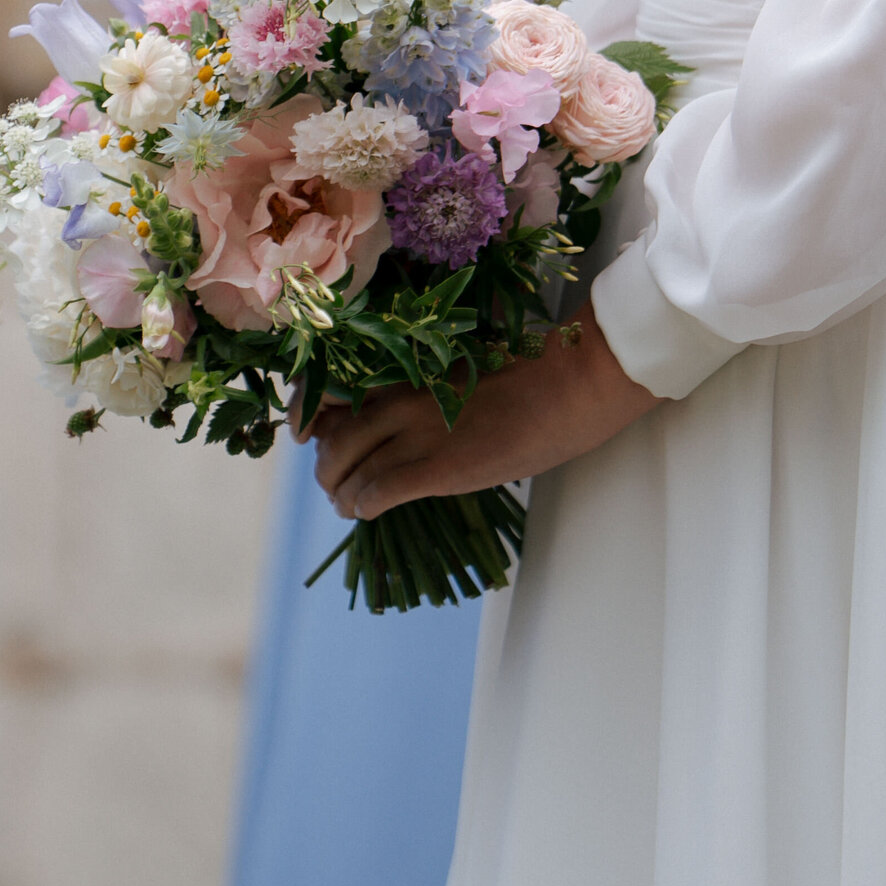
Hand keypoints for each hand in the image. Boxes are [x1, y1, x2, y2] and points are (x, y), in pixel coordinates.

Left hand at [297, 305, 662, 519]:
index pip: (334, 394)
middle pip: (335, 442)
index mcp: (408, 372)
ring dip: (343, 495)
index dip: (314, 421)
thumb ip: (427, 389)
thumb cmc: (532, 376)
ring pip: (350, 471)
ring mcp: (417, 434)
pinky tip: (367, 513)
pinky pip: (380, 493)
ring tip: (348, 506)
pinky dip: (365, 506)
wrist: (571, 383)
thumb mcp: (464, 373)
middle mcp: (401, 400)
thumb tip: (404, 413)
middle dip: (328, 471)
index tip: (316, 437)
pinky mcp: (439, 468)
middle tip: (336, 487)